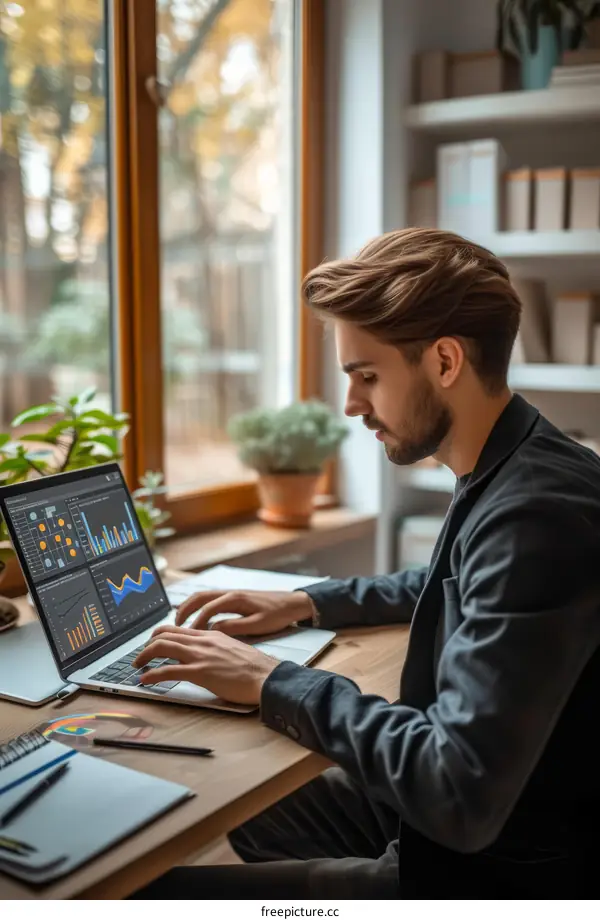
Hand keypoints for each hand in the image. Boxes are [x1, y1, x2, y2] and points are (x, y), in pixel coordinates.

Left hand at [134, 626, 279, 705]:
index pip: (177, 629)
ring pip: (162, 648)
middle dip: (147, 645)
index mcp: (211, 634)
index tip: (153, 645)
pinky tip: (145, 679)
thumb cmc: (254, 668)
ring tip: (137, 665)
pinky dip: (152, 674)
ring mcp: (200, 656)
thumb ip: (216, 647)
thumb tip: (206, 654)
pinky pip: (168, 671)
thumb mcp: (233, 648)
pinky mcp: (200, 673)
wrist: (266, 676)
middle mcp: (202, 641)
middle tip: (140, 656)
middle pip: (165, 635)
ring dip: (144, 656)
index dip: (160, 635)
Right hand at [174, 588, 314, 636]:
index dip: (195, 622)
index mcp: (236, 599)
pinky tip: (196, 621)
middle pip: (199, 597)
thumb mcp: (258, 625)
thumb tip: (213, 631)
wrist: (293, 603)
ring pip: (203, 597)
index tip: (185, 636)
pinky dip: (198, 608)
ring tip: (178, 624)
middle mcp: (230, 593)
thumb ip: (234, 627)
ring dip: (189, 608)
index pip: (207, 609)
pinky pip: (210, 600)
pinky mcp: (234, 598)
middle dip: (183, 610)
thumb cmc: (278, 614)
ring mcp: (232, 594)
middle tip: (172, 626)